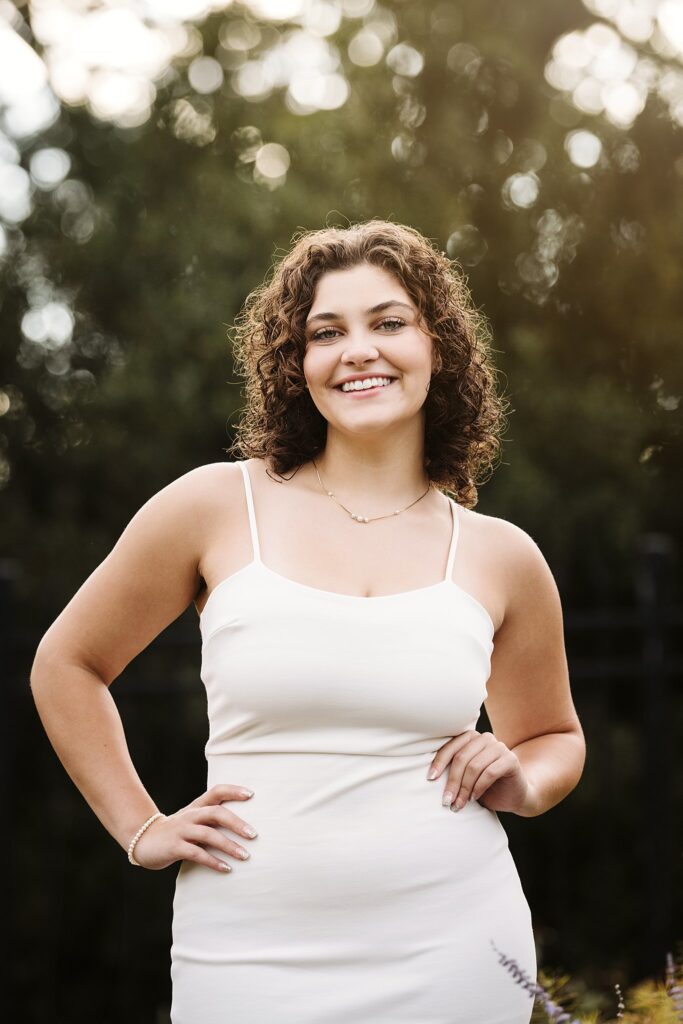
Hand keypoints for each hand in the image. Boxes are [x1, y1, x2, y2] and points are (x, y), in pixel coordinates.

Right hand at [130, 784, 258, 872]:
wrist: (143, 840)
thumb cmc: (177, 832)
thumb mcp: (193, 820)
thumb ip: (212, 819)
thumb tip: (243, 826)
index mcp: (197, 806)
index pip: (216, 791)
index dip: (233, 791)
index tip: (251, 795)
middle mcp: (190, 815)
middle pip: (216, 812)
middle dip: (237, 823)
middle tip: (254, 835)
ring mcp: (181, 830)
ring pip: (208, 834)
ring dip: (229, 846)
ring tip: (245, 856)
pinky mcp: (174, 847)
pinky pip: (197, 853)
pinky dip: (213, 861)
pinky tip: (226, 868)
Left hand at [427, 730, 531, 813]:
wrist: (513, 796)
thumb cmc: (485, 786)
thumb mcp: (465, 777)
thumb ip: (453, 770)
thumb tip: (431, 777)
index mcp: (471, 738)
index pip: (451, 747)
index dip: (439, 762)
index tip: (430, 778)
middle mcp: (485, 738)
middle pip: (461, 758)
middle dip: (452, 781)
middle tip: (446, 800)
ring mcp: (499, 747)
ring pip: (474, 766)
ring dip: (464, 788)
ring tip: (459, 803)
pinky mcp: (511, 759)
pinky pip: (489, 773)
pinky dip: (479, 787)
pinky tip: (474, 798)